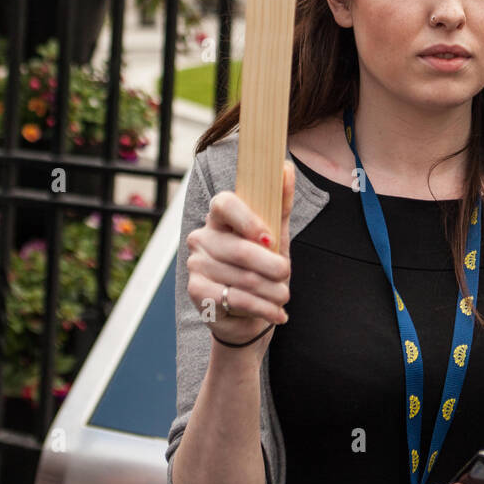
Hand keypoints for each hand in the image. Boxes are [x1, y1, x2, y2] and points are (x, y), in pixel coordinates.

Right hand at [186, 159, 293, 347]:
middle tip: (287, 275)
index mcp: (219, 217)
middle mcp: (202, 237)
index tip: (269, 237)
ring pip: (243, 278)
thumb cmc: (262, 269)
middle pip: (240, 249)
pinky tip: (277, 313)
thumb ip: (280, 204)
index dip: (246, 219)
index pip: (223, 203)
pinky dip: (263, 308)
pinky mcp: (196, 291)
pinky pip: (236, 299)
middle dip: (272, 267)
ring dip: (272, 291)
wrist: (246, 315)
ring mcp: (196, 264)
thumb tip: (286, 168)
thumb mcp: (275, 236)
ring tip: (284, 297)